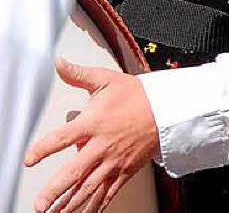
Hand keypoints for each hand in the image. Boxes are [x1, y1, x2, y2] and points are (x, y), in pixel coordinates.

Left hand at [24, 58, 158, 212]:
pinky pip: (106, 195)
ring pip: (88, 189)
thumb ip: (79, 75)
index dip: (44, 149)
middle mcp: (101, 146)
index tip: (30, 158)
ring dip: (69, 205)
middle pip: (74, 172)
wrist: (166, 111)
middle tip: (39, 203)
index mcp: (94, 123)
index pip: (63, 138)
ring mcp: (112, 163)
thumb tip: (59, 63)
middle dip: (55, 191)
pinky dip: (93, 208)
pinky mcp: (123, 173)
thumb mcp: (107, 79)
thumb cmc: (136, 96)